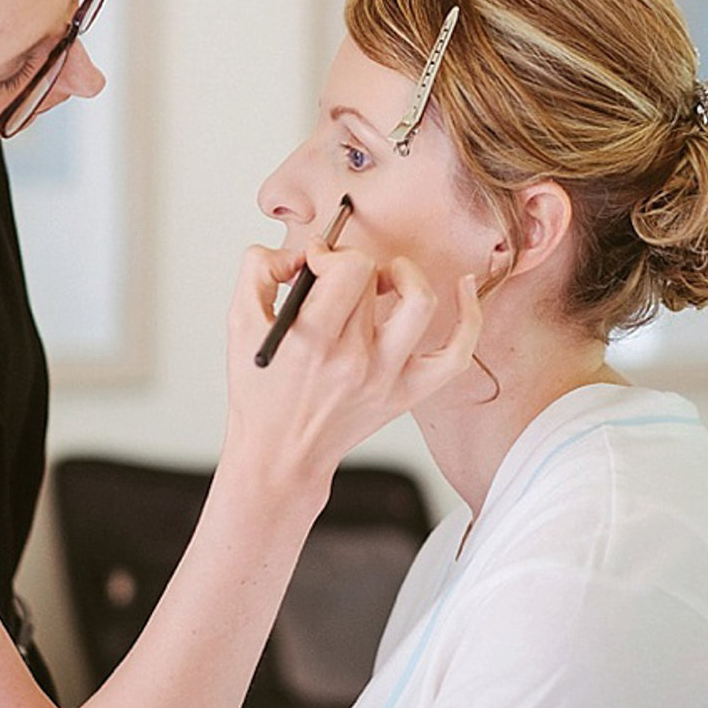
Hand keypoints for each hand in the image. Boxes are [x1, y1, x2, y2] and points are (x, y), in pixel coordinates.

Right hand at [222, 241, 482, 507]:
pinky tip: (464, 287)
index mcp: (312, 340)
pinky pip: (456, 353)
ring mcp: (387, 376)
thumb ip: (258, 271)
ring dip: (403, 275)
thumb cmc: (259, 393)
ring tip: (382, 279)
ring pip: (419, 301)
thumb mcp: (238, 325)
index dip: (329, 252)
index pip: (347, 268)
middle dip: (350, 264)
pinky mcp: (407, 392)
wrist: (281, 455)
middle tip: (333, 276)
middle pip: (373, 278)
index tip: (314, 262)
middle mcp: (354, 359)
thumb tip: (296, 252)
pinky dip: (469, 315)